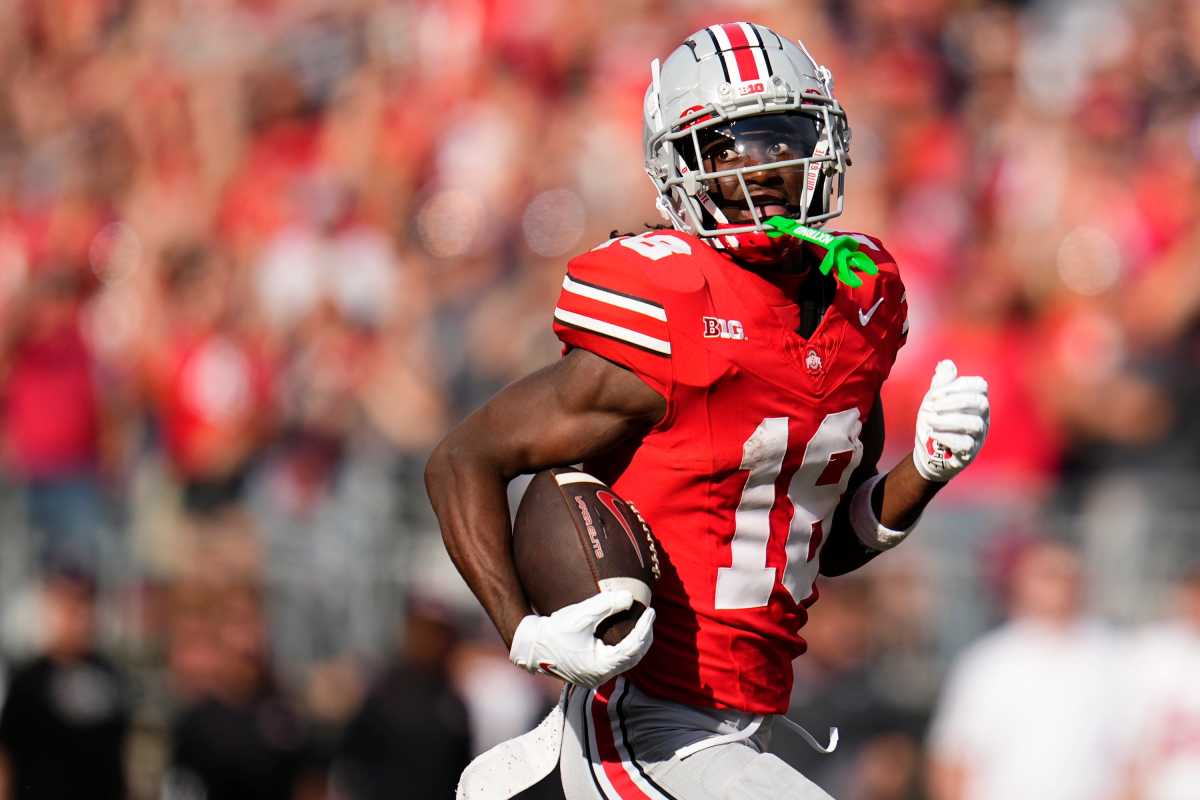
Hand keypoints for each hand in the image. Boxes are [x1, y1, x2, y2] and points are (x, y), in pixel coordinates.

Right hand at [509, 590, 654, 687]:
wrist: (530, 646)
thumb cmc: (553, 631)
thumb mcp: (580, 615)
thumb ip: (605, 605)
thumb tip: (630, 597)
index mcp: (601, 666)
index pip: (633, 648)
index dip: (645, 628)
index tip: (651, 611)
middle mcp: (601, 676)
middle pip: (634, 657)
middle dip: (645, 636)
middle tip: (649, 616)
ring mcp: (595, 676)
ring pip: (626, 660)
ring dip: (636, 642)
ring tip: (641, 623)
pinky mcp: (590, 671)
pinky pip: (616, 660)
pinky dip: (625, 647)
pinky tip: (625, 632)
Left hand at [913, 360, 988, 482]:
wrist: (929, 453)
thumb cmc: (935, 422)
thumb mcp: (935, 400)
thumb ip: (941, 383)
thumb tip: (946, 364)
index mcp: (976, 400)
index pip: (980, 385)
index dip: (958, 385)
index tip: (934, 393)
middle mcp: (982, 417)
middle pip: (980, 402)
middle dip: (953, 401)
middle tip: (930, 406)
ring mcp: (978, 436)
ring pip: (974, 424)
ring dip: (947, 420)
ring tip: (929, 421)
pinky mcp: (969, 453)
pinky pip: (966, 444)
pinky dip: (947, 437)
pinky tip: (933, 434)